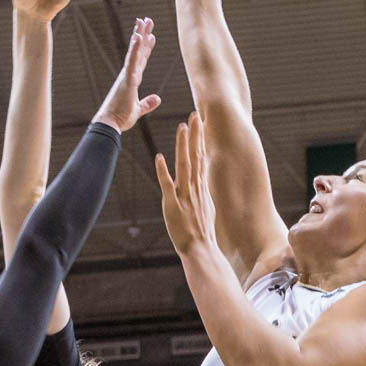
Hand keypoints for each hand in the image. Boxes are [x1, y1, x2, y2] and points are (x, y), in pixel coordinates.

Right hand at [92, 18, 160, 132]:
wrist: (109, 124)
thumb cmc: (120, 118)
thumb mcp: (138, 110)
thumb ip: (147, 103)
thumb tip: (158, 98)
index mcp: (131, 80)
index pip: (141, 60)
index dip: (145, 48)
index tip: (150, 36)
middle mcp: (128, 74)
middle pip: (138, 51)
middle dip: (142, 35)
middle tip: (146, 20)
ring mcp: (127, 75)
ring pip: (135, 52)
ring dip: (140, 35)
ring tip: (144, 21)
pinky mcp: (127, 80)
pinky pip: (132, 62)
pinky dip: (136, 49)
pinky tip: (139, 36)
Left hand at [155, 111, 218, 255]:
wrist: (201, 250)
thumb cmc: (202, 231)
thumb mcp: (206, 207)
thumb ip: (201, 192)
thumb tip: (201, 181)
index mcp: (201, 187)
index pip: (201, 157)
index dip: (200, 139)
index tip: (200, 123)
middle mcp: (195, 188)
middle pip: (196, 156)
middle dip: (195, 135)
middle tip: (195, 115)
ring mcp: (184, 196)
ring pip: (184, 166)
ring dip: (183, 146)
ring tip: (182, 127)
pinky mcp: (173, 206)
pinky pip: (167, 186)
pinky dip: (163, 171)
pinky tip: (159, 157)